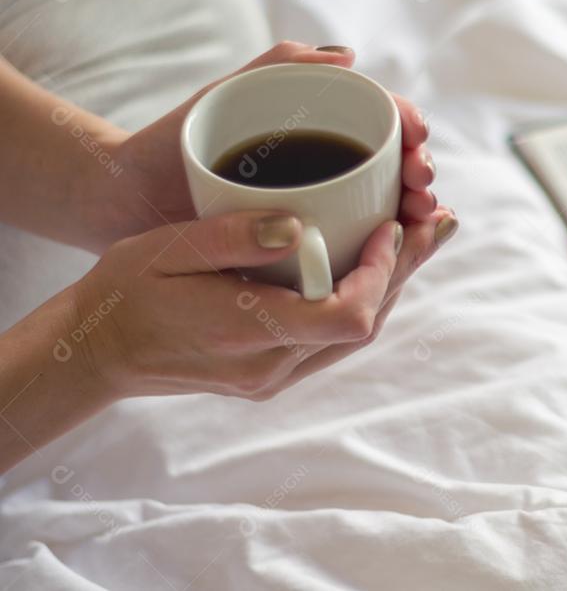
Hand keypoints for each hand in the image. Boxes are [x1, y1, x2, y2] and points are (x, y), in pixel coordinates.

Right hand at [70, 206, 453, 400]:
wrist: (99, 350)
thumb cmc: (127, 291)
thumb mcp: (168, 250)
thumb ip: (233, 238)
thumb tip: (300, 224)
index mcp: (250, 334)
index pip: (348, 316)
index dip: (383, 271)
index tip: (391, 225)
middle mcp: (272, 366)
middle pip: (367, 323)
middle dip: (407, 269)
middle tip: (438, 219)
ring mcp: (275, 375)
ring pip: (357, 334)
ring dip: (393, 284)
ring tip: (423, 235)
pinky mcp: (273, 371)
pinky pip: (335, 338)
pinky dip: (364, 298)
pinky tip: (378, 266)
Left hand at [102, 41, 438, 243]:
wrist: (129, 201)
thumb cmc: (173, 141)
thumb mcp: (224, 96)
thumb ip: (277, 65)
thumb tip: (348, 57)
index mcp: (320, 123)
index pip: (383, 119)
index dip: (411, 128)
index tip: (416, 141)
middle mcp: (329, 164)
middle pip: (394, 165)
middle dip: (420, 173)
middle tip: (421, 187)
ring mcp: (322, 205)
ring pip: (384, 207)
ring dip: (413, 212)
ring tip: (417, 219)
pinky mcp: (309, 245)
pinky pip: (357, 244)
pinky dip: (385, 250)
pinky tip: (398, 256)